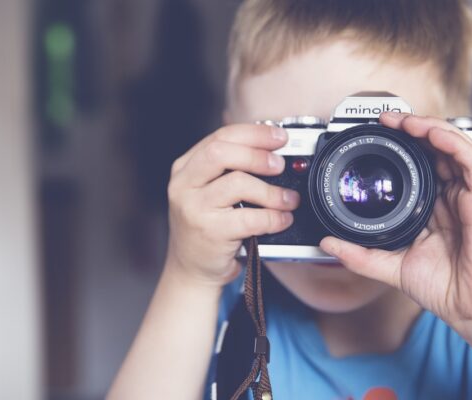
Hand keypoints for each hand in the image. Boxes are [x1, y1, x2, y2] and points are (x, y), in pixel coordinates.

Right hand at [166, 124, 299, 286]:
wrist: (190, 270)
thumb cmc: (206, 228)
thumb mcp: (207, 192)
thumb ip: (229, 169)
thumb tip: (271, 150)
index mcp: (185, 168)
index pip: (220, 137)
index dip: (253, 133)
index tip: (278, 136)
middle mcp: (184, 185)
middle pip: (222, 152)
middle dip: (258, 154)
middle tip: (280, 165)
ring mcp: (194, 209)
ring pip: (238, 183)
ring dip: (271, 191)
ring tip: (287, 199)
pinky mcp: (210, 232)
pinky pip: (250, 218)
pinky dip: (273, 217)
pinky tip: (282, 219)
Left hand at [320, 113, 471, 328]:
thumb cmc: (444, 288)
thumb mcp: (390, 267)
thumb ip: (359, 254)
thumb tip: (327, 242)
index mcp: (433, 206)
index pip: (419, 164)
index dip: (401, 145)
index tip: (376, 134)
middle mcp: (451, 196)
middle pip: (435, 148)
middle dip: (411, 127)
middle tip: (385, 119)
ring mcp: (468, 195)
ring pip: (452, 145)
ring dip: (428, 127)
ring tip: (402, 120)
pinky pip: (470, 160)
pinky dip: (450, 141)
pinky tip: (430, 133)